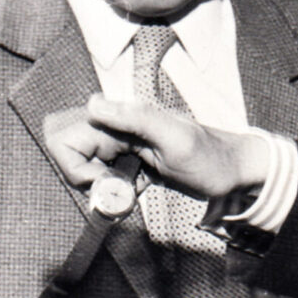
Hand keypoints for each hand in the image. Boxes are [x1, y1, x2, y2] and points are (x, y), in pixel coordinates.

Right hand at [42, 96, 267, 198]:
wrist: (234, 174)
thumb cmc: (210, 157)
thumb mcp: (176, 138)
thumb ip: (136, 118)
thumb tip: (92, 105)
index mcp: (121, 116)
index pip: (64, 137)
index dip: (76, 166)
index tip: (104, 182)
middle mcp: (115, 127)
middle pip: (68, 152)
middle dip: (83, 178)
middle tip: (115, 190)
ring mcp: (120, 145)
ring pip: (83, 167)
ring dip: (99, 188)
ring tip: (130, 192)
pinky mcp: (128, 163)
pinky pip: (102, 177)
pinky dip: (112, 191)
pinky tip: (136, 192)